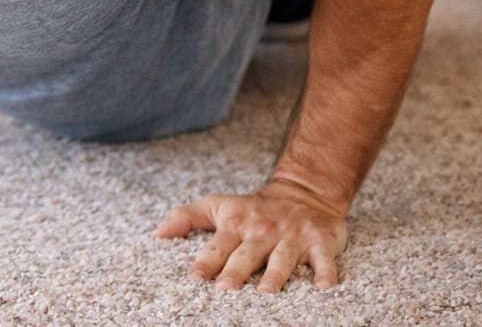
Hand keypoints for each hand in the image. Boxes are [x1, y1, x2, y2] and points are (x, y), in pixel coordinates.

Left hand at [152, 180, 347, 291]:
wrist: (303, 191)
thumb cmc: (253, 207)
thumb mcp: (218, 205)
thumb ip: (186, 218)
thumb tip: (155, 234)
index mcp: (236, 225)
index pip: (217, 246)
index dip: (205, 262)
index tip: (194, 278)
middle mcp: (262, 231)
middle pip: (247, 254)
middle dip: (235, 272)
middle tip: (224, 291)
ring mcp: (291, 236)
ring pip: (282, 258)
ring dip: (275, 274)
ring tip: (266, 291)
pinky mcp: (319, 241)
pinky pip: (323, 258)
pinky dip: (325, 272)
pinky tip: (324, 287)